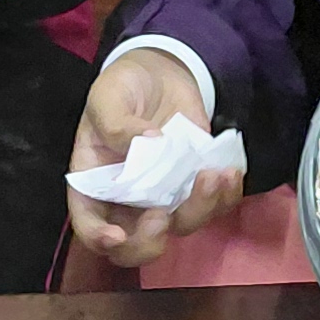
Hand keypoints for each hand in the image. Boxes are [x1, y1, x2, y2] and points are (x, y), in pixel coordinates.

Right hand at [67, 47, 230, 267]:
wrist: (159, 73)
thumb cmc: (123, 88)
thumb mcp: (108, 96)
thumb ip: (117, 122)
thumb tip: (149, 142)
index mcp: (95, 185)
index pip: (89, 226)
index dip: (99, 239)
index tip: (116, 236)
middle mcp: (128, 201)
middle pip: (135, 246)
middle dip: (149, 242)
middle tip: (162, 215)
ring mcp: (165, 196)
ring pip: (182, 226)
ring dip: (200, 209)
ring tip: (213, 175)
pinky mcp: (196, 186)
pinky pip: (216, 206)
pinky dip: (226, 196)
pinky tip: (229, 172)